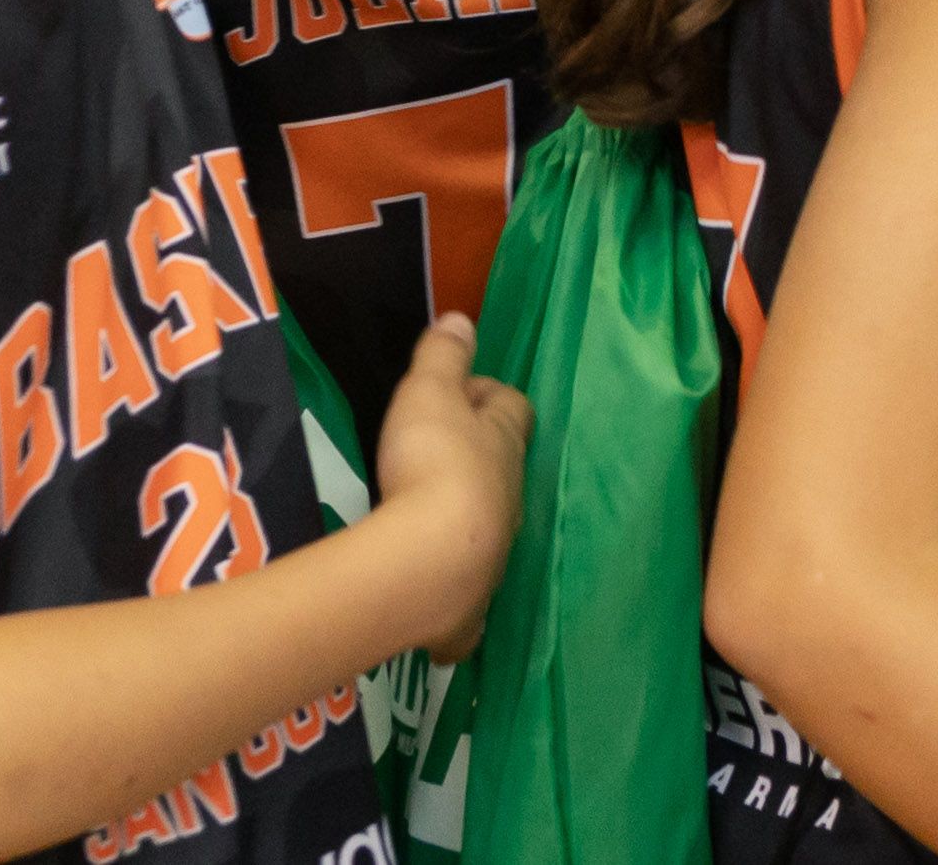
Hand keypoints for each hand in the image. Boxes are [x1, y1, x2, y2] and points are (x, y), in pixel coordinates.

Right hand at [366, 311, 535, 659]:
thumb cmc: (431, 463)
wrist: (429, 561)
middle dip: (477, 462)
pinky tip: (440, 619)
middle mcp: (512, 500)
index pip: (512, 408)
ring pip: (490, 534)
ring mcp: (494, 557)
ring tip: (425, 525)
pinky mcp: (466, 610)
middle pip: (503, 471)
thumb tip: (463, 318)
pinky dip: (457, 611)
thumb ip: (443, 356)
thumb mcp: (429, 394)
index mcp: (506, 445)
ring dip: (464, 525)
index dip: (486, 395)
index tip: (454, 394)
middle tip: (434, 459)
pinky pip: (467, 611)